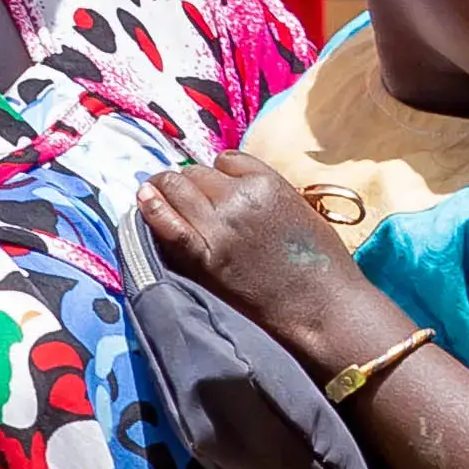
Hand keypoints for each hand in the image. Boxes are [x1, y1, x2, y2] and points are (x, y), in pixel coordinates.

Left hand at [141, 155, 407, 370]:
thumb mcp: (301, 212)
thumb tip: (238, 190)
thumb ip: (269, 195)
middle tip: (179, 195)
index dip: (217, 174)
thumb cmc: (323, 265)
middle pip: (195, 174)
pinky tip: (143, 200)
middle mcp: (239, 198)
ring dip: (166, 190)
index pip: (225, 160)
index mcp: (268, 182)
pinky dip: (153, 209)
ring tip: (154, 194)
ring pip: (177, 189)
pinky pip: (169, 224)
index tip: (214, 187)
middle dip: (187, 181)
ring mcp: (219, 227)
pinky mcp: (205, 258)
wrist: (325, 308)